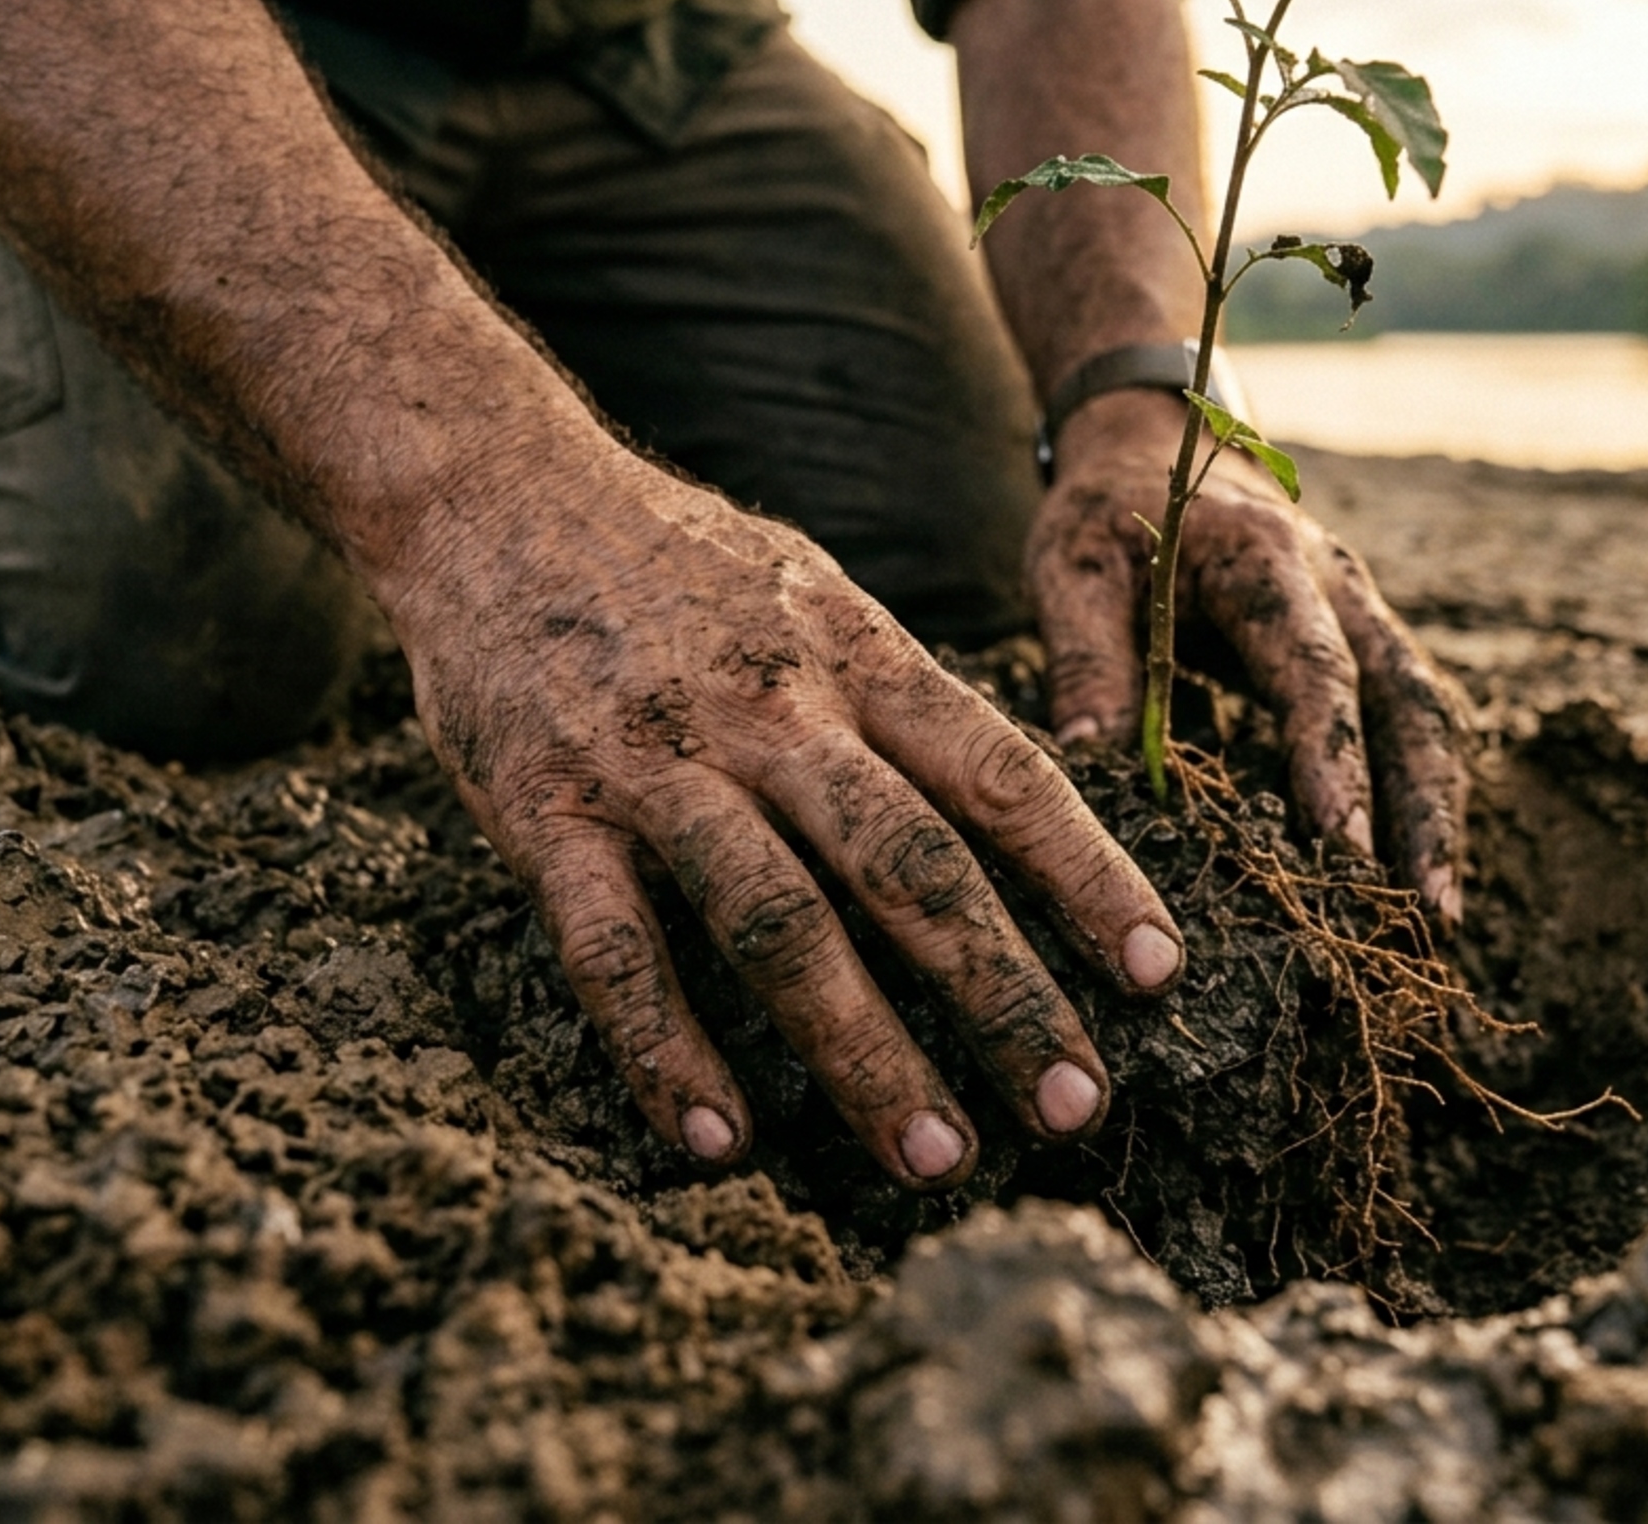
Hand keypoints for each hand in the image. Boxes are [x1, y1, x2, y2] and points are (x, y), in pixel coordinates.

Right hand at [397, 437, 1185, 1189]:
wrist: (489, 490)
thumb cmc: (673, 561)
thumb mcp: (813, 594)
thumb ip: (899, 699)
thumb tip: (1015, 810)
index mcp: (852, 654)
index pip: (997, 774)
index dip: (1086, 874)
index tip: (1158, 971)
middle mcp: (768, 710)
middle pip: (908, 865)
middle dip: (1003, 994)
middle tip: (1076, 1105)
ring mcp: (654, 762)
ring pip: (778, 922)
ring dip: (864, 1051)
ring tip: (936, 1157)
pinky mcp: (544, 808)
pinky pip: (612, 948)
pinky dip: (666, 1049)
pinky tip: (717, 1139)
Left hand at [1028, 389, 1472, 927]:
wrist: (1157, 442)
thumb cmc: (1106, 511)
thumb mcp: (1071, 569)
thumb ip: (1085, 655)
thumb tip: (1092, 759)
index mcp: (1266, 561)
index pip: (1316, 670)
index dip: (1334, 760)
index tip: (1345, 846)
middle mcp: (1340, 586)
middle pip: (1408, 702)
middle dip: (1425, 809)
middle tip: (1432, 911)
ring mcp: (1364, 614)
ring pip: (1428, 716)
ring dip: (1439, 812)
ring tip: (1439, 915)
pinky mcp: (1364, 641)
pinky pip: (1411, 719)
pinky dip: (1422, 792)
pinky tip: (1414, 869)